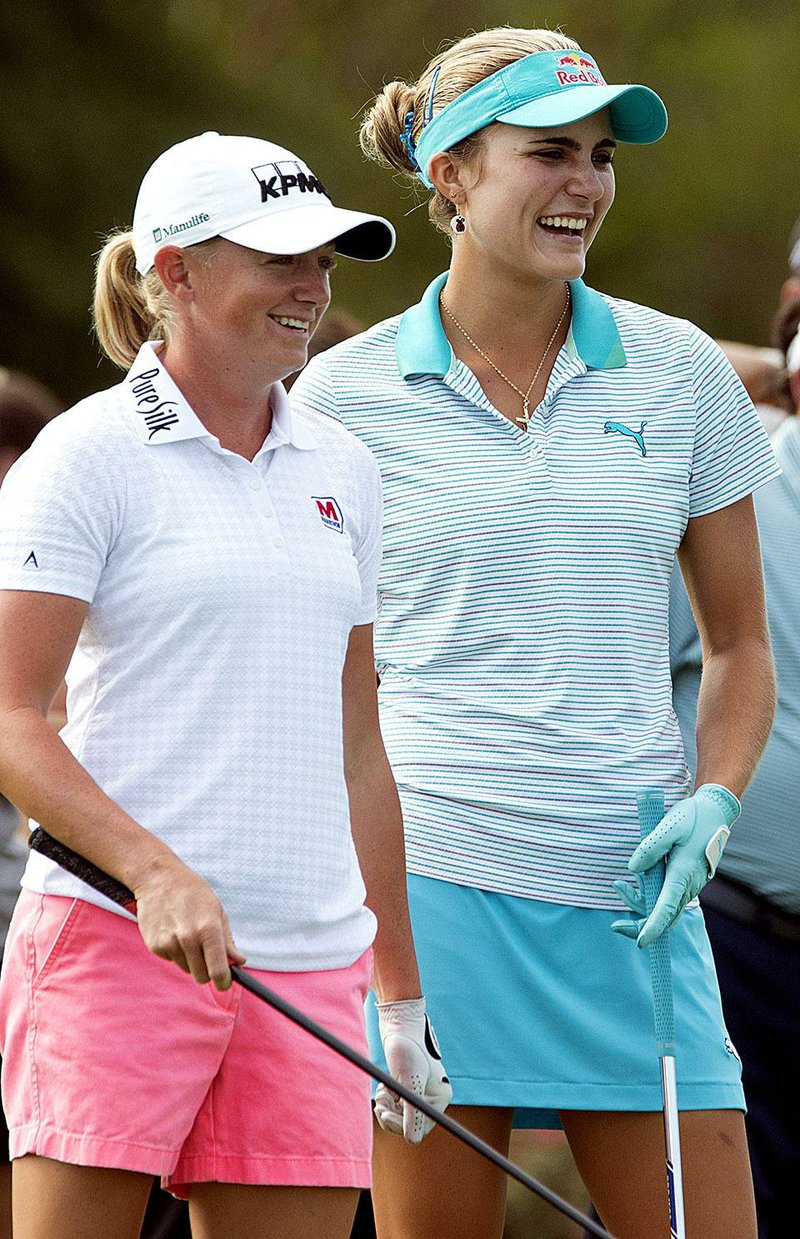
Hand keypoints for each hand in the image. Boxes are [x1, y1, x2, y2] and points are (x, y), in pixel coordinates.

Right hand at [134, 859, 244, 989]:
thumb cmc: (193, 893)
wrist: (159, 878)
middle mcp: (188, 938)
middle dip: (207, 971)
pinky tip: (173, 931)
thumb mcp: (217, 911)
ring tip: (187, 934)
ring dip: (190, 960)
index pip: (218, 970)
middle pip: (201, 976)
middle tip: (207, 956)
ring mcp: (169, 943)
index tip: (225, 984)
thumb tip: (238, 962)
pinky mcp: (155, 946)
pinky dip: (175, 952)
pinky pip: (172, 960)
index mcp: (208, 928)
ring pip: (186, 969)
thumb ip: (227, 940)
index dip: (224, 982)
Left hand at [375, 997, 452, 1142]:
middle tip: (379, 1102)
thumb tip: (412, 1141)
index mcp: (440, 1097)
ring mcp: (421, 1092)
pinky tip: (386, 1085)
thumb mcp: (408, 1080)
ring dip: (388, 1107)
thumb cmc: (406, 1047)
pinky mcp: (409, 1086)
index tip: (384, 1113)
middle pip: (409, 1124)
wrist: (398, 1024)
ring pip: (400, 1116)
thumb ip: (411, 1111)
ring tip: (383, 1089)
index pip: (420, 1128)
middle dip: (391, 1115)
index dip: (400, 1125)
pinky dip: (388, 1099)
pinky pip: (397, 1105)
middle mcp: (433, 1096)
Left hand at [611, 784, 739, 947]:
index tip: (640, 942)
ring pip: (664, 908)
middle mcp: (687, 884)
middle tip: (615, 925)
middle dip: (640, 925)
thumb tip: (633, 869)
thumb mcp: (669, 826)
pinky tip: (636, 883)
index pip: (666, 908)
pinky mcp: (685, 881)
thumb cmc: (692, 818)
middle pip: (664, 917)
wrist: (715, 813)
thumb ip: (650, 847)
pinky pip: (667, 898)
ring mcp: (688, 884)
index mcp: (683, 874)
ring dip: (640, 904)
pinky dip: (649, 897)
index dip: (653, 927)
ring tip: (619, 886)